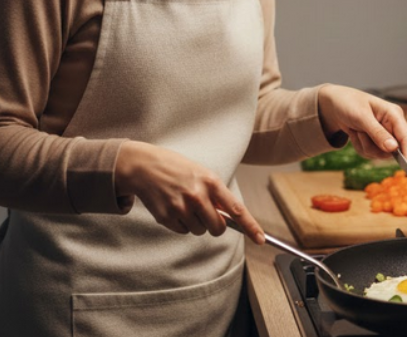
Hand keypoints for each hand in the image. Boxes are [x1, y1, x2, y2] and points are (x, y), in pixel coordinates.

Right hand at [114, 141, 264, 243]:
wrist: (145, 166)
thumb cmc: (178, 169)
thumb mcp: (202, 174)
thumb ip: (217, 195)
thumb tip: (231, 219)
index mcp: (211, 182)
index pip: (236, 210)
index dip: (250, 227)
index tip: (261, 239)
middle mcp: (197, 196)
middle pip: (217, 228)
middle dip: (215, 225)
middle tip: (205, 212)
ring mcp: (181, 208)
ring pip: (199, 231)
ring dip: (196, 222)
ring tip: (184, 203)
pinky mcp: (166, 217)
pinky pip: (183, 231)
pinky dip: (181, 224)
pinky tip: (174, 207)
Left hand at [317, 84, 406, 161]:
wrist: (334, 104)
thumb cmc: (348, 103)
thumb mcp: (361, 117)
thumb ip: (377, 133)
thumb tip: (393, 149)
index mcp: (394, 114)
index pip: (406, 137)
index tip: (405, 167)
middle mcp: (392, 125)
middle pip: (392, 150)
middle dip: (373, 146)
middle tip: (360, 133)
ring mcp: (384, 134)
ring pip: (380, 154)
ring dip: (364, 146)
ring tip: (356, 130)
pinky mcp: (375, 141)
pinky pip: (370, 153)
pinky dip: (359, 146)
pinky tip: (354, 133)